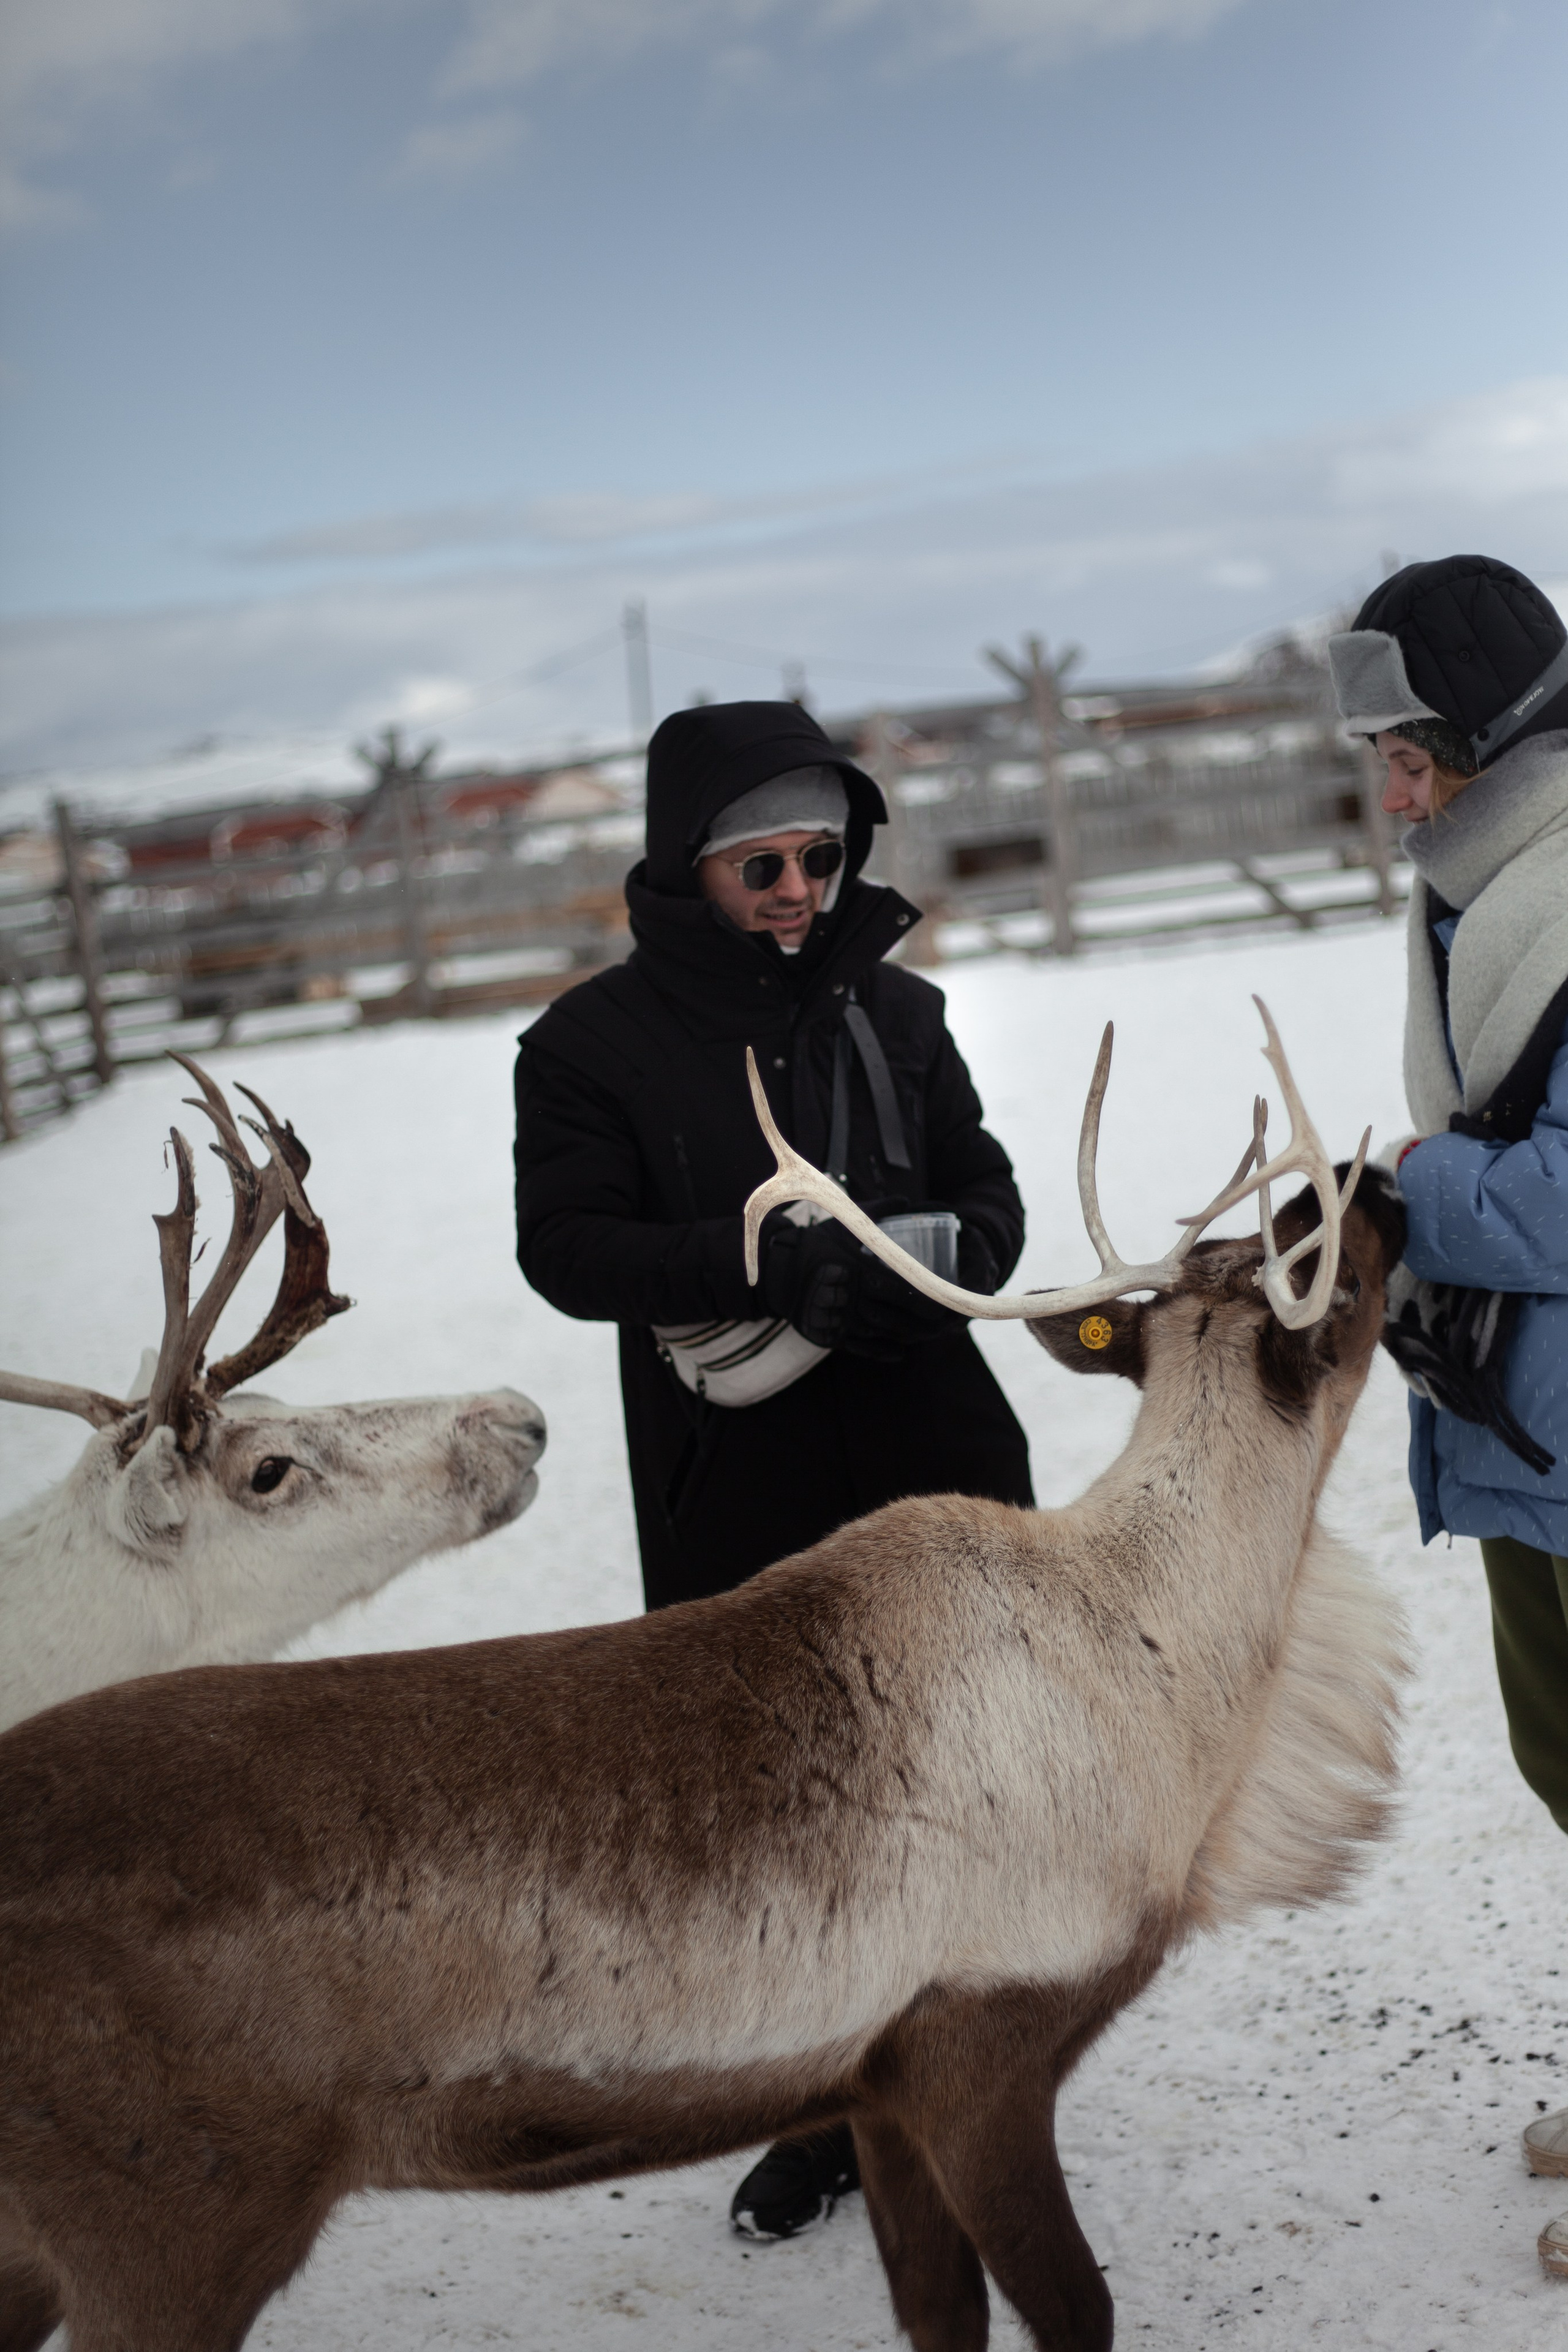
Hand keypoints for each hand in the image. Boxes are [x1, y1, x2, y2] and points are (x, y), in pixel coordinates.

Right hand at [759, 1209, 997, 1357]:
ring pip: (885, 1335)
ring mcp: (843, 1320)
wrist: (776, 1272)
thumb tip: (906, 1200)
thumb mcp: (843, 1223)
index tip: (947, 1304)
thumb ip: (878, 1211)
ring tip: (930, 1335)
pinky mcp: (832, 1335)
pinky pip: (863, 1349)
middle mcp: (854, 1299)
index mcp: (860, 1272)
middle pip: (899, 1318)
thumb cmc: (813, 1243)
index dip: (928, 1302)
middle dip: (926, 1323)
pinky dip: (884, 1352)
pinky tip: (901, 1352)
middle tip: (947, 1324)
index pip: (903, 1292)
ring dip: (911, 1337)